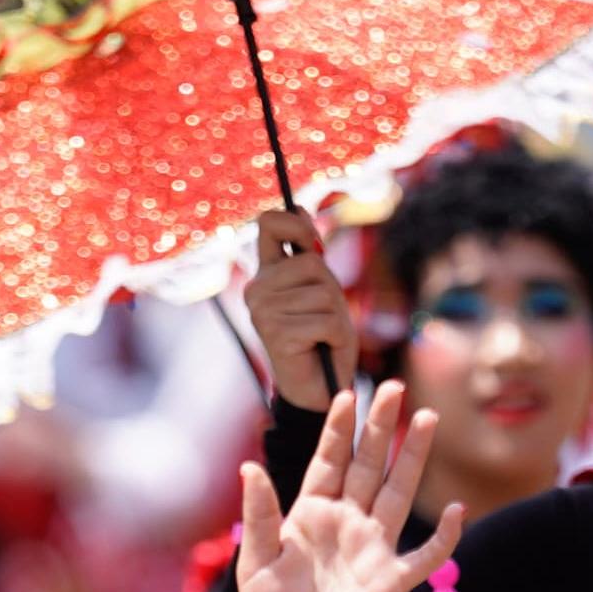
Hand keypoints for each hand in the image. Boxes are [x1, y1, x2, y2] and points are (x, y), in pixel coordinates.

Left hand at [236, 380, 463, 591]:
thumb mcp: (256, 564)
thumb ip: (259, 517)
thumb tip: (248, 468)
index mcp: (310, 515)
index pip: (328, 463)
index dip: (338, 430)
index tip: (346, 394)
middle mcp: (346, 523)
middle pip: (368, 466)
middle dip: (380, 428)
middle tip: (394, 387)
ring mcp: (372, 549)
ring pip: (398, 494)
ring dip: (413, 458)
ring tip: (427, 419)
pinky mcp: (391, 581)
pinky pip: (424, 556)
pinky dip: (443, 537)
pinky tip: (455, 512)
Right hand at [244, 208, 355, 407]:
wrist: (319, 388)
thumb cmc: (323, 337)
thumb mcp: (321, 287)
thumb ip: (308, 253)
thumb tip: (298, 203)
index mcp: (264, 275)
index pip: (269, 223)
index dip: (296, 222)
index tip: (314, 242)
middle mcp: (256, 290)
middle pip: (310, 262)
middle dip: (329, 288)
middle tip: (323, 315)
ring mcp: (263, 312)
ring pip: (322, 292)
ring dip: (335, 315)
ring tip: (322, 335)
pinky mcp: (278, 334)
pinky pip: (327, 319)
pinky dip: (337, 335)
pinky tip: (322, 347)